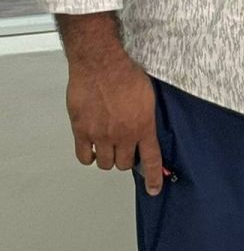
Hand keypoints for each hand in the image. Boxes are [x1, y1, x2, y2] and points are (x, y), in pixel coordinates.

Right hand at [57, 12, 162, 194]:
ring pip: (105, 163)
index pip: (152, 160)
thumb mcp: (148, 96)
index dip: (154, 177)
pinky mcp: (82, 131)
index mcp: (143, 126)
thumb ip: (146, 118)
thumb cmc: (125, 72)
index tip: (154, 188)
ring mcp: (101, 135)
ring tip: (108, 144)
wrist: (101, 62)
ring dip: (108, 157)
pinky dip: (88, 155)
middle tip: (124, 148)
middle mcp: (123, 135)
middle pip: (125, 164)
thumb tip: (145, 131)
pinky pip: (84, 156)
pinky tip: (91, 147)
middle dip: (127, 158)